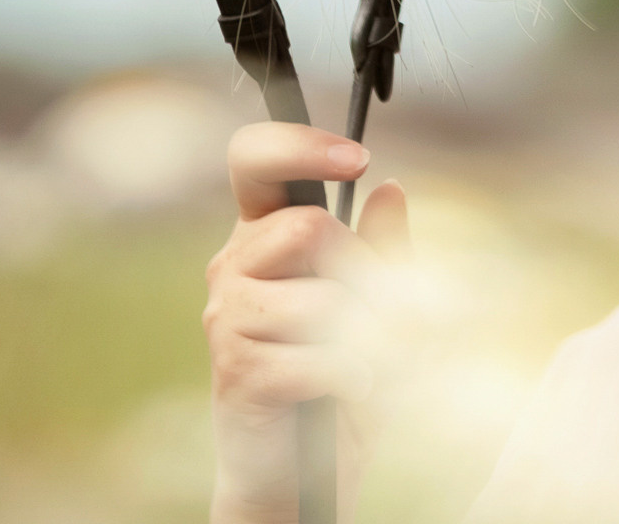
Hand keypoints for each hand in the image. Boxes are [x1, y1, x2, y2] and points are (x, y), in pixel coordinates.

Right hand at [205, 123, 411, 522]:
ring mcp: (227, 315)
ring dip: (366, 336)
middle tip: (383, 317)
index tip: (358, 159)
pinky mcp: (235, 367)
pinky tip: (349, 392)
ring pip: (319, 295)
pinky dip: (353, 378)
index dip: (300, 146)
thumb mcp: (381, 309)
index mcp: (264, 235)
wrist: (304, 472)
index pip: (254, 160)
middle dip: (365, 273)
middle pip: (308, 227)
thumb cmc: (342, 380)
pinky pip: (318, 356)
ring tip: (366, 363)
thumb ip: (384, 250)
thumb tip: (392, 191)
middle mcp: (235, 265)